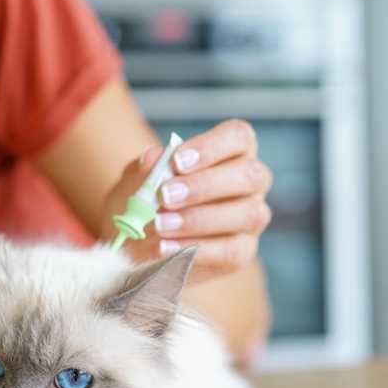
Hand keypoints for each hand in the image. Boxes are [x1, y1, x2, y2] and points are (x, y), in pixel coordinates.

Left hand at [101, 119, 273, 282]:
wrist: (136, 241)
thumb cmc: (146, 199)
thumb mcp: (138, 179)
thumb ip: (146, 169)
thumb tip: (153, 159)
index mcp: (231, 151)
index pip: (237, 136)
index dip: (211, 147)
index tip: (176, 161)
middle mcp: (251, 182)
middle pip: (249, 175)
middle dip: (205, 186)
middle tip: (165, 196)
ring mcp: (251, 217)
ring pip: (247, 214)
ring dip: (199, 220)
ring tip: (160, 225)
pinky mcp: (243, 251)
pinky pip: (232, 250)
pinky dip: (197, 249)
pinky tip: (165, 247)